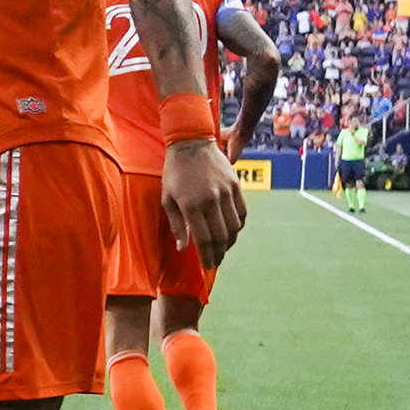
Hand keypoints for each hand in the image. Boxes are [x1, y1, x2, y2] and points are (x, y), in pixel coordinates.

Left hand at [160, 135, 245, 265]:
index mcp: (191, 205)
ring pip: (234, 226)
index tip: (208, 266)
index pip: (203, 240)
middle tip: (216, 261)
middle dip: (219, 253)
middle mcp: (211, 200)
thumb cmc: (174, 172)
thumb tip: (183, 248)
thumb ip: (177, 225)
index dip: (207, 256)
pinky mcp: (236, 185)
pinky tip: (232, 231)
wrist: (191, 143)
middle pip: (221, 236)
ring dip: (230, 242)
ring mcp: (226, 192)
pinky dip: (239, 225)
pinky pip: (242, 212)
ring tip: (223, 248)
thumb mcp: (167, 198)